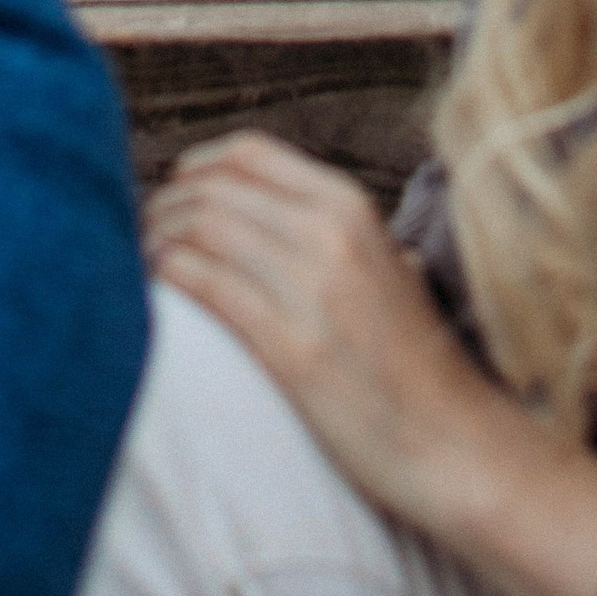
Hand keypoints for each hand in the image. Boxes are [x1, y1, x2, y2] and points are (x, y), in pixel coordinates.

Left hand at [144, 133, 505, 537]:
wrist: (454, 442)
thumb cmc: (412, 360)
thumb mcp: (382, 264)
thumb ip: (326, 228)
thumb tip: (249, 209)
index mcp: (350, 206)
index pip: (247, 153)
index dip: (196, 166)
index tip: (173, 192)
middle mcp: (329, 233)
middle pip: (212, 189)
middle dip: (164, 206)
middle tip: (143, 234)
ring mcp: (311, 289)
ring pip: (198, 229)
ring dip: (155, 240)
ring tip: (142, 262)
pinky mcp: (291, 348)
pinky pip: (205, 285)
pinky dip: (168, 277)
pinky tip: (156, 290)